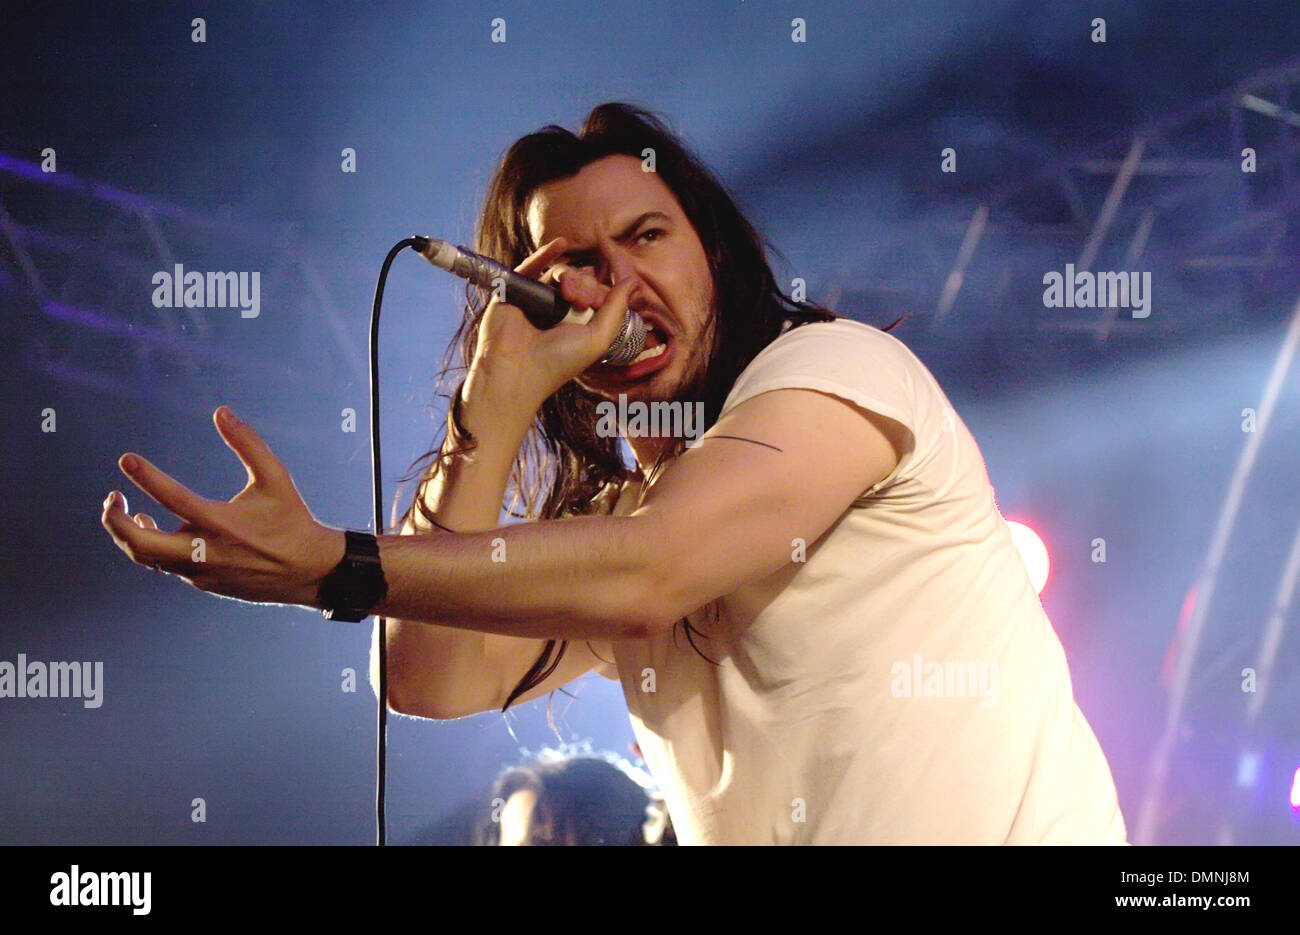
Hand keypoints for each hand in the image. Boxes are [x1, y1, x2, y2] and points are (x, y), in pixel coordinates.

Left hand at [101, 406, 345, 607]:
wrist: (309, 571)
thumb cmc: (291, 519)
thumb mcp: (276, 477)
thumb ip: (248, 444)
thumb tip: (221, 411)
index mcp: (222, 522)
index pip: (172, 499)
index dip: (145, 477)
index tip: (126, 459)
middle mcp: (206, 551)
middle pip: (141, 545)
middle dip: (115, 521)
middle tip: (112, 498)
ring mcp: (202, 571)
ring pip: (147, 557)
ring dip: (129, 533)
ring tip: (125, 510)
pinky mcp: (203, 582)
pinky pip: (165, 565)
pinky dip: (151, 546)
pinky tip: (151, 527)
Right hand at [466, 237, 639, 411]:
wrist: (516, 370)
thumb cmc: (558, 362)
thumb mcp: (599, 338)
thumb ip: (617, 308)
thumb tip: (632, 281)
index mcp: (580, 323)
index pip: (598, 293)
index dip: (604, 291)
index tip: (603, 295)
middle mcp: (560, 310)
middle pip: (582, 280)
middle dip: (587, 286)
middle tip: (581, 303)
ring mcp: (538, 299)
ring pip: (561, 273)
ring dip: (571, 277)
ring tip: (568, 295)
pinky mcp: (516, 290)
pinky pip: (534, 265)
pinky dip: (547, 252)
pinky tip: (561, 243)